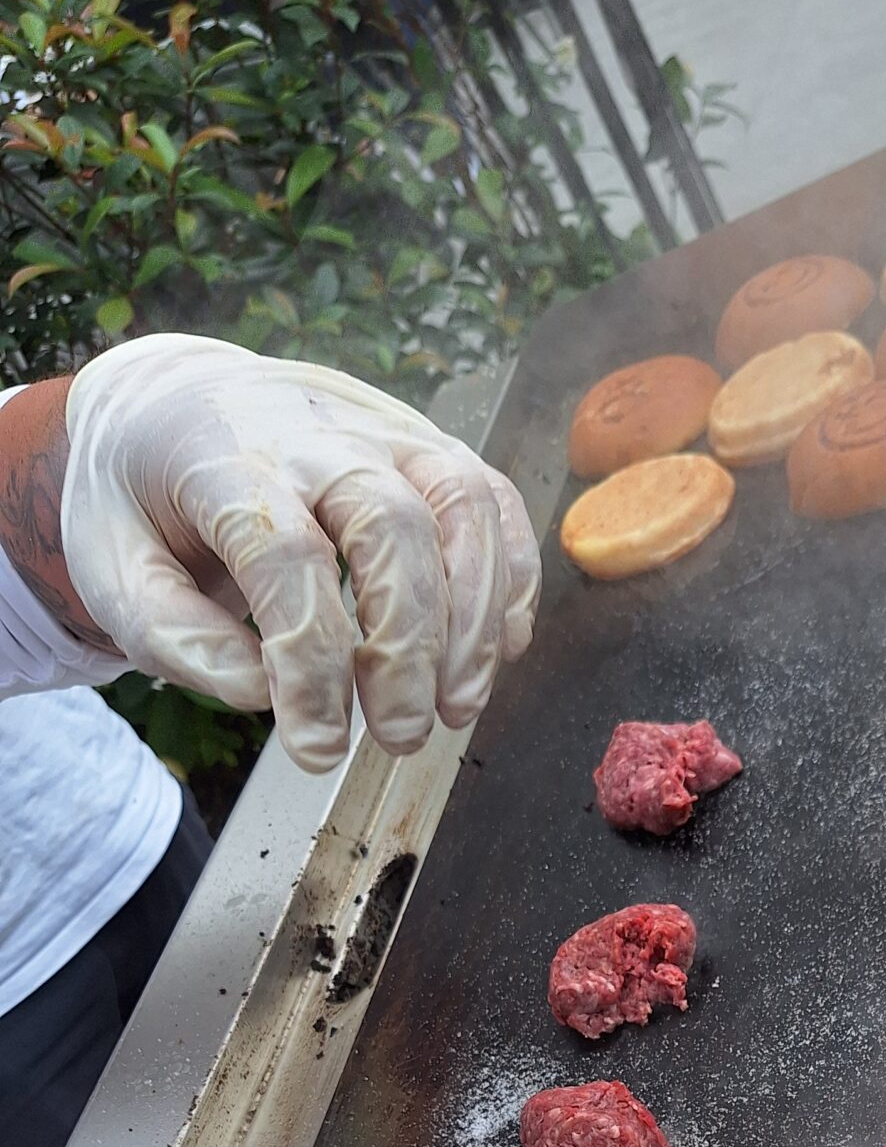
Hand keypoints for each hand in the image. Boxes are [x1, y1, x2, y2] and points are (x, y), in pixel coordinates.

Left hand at [60, 336, 540, 770]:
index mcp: (223, 453)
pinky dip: (512, 579)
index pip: (288, 559)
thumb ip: (171, 635)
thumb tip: (257, 695)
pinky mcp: (429, 441)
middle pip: (393, 524)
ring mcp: (384, 426)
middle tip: (401, 736)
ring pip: (463, 504)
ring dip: (476, 620)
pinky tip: (499, 652)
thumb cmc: (146, 497)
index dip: (311, 666)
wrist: (177, 396)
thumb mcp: (111, 566)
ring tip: (459, 707)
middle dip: (409, 646)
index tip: (316, 749)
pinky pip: (495, 499)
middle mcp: (315, 428)